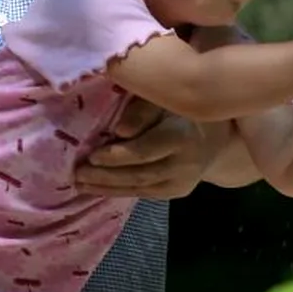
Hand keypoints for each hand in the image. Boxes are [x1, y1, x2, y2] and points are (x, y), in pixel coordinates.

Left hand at [73, 97, 215, 198]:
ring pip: (140, 187)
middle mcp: (186, 164)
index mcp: (183, 135)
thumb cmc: (183, 105)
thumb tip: (119, 130)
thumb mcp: (165, 98)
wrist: (216, 132)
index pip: (145, 151)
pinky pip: (144, 193)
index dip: (117, 156)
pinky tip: (97, 189)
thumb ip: (143, 110)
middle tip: (76, 173)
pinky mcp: (177, 191)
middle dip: (105, 176)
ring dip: (107, 187)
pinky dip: (119, 191)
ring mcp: (183, 181)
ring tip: (80, 184)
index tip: (91, 156)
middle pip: (139, 173)